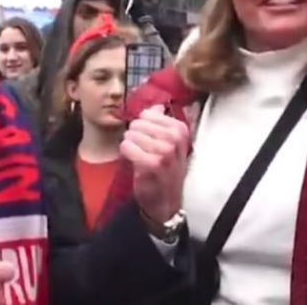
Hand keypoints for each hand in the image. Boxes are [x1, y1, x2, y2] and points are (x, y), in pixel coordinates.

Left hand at [120, 105, 190, 225]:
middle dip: (135, 136)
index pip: (148, 114)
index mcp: (180, 129)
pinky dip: (126, 152)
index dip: (142, 126)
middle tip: (142, 150)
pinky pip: (127, 146)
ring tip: (139, 156)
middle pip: (138, 123)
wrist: (166, 200)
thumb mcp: (170, 144)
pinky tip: (133, 161)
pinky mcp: (152, 163)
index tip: (148, 139)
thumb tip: (155, 106)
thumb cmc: (166, 170)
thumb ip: (162, 123)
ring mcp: (165, 151)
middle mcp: (175, 138)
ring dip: (130, 145)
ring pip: (131, 134)